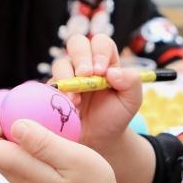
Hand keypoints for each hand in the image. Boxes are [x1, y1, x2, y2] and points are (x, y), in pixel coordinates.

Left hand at [0, 109, 133, 182]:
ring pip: (7, 158)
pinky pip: (22, 163)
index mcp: (25, 171)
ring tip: (33, 119)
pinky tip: (47, 138)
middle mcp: (21, 180)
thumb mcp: (73, 158)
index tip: (1, 110)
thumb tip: (15, 125)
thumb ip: (43, 142)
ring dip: (12, 137)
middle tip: (17, 108)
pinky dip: (26, 146)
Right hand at [52, 34, 143, 150]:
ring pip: (60, 62)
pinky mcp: (55, 90)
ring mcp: (67, 76)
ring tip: (77, 99)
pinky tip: (69, 106)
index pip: (101, 43)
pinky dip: (58, 92)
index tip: (101, 71)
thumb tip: (112, 72)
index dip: (99, 52)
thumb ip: (131, 82)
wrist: (99, 139)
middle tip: (85, 75)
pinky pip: (50, 84)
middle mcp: (85, 64)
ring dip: (67, 77)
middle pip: (77, 43)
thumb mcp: (132, 100)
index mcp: (105, 61)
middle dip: (80, 56)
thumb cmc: (115, 116)